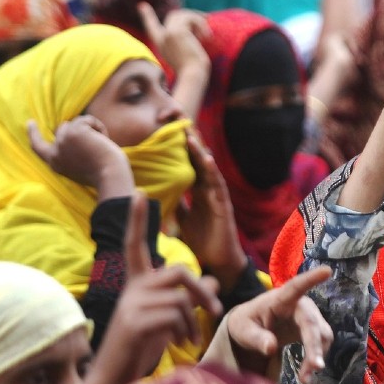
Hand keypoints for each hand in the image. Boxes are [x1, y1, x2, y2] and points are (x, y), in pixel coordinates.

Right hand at [27, 116, 132, 198]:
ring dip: (92, 130)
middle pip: (64, 128)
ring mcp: (62, 141)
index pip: (38, 147)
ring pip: (76, 122)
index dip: (33, 134)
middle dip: (80, 129)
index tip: (30, 122)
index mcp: (55, 163)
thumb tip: (68, 128)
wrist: (110, 177)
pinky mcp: (73, 132)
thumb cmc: (103, 174)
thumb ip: (71, 151)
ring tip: (101, 146)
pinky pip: (88, 119)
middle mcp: (55, 153)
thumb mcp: (80, 164)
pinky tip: (104, 141)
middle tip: (98, 141)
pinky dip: (99, 127)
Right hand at [87, 192, 223, 383]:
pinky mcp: (134, 321)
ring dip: (193, 322)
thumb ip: (188, 298)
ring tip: (188, 339)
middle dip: (203, 292)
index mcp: (136, 284)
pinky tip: (176, 344)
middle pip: (179, 272)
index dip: (138, 220)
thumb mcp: (169, 319)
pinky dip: (184, 331)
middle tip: (216, 312)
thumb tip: (212, 281)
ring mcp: (131, 304)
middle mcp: (131, 289)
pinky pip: (174, 315)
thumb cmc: (141, 347)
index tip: (139, 192)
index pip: (136, 245)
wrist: (115, 374)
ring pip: (181, 299)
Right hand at [138, 4, 211, 74]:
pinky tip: (207, 37)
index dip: (147, 16)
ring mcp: (168, 33)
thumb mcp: (186, 52)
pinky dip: (202, 24)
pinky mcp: (177, 32)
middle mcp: (162, 37)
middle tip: (206, 18)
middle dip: (190, 15)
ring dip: (198, 20)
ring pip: (183, 14)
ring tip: (206, 35)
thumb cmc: (194, 68)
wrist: (193, 75)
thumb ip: (185, 38)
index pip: (151, 27)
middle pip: (174, 15)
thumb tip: (199, 21)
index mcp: (162, 44)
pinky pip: (191, 18)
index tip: (142, 6)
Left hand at [176, 130, 248, 285]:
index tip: (167, 128)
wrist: (218, 262)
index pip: (188, 163)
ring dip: (199, 151)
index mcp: (198, 190)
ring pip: (208, 168)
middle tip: (177, 120)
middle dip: (189, 141)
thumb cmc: (203, 241)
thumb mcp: (183, 219)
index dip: (179, 147)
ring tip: (189, 134)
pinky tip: (207, 159)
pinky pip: (218, 185)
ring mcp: (217, 195)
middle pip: (198, 160)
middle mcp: (208, 189)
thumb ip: (176, 203)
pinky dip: (212, 171)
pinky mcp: (224, 205)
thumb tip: (159, 191)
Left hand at [225, 266, 333, 383]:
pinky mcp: (313, 329)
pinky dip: (315, 359)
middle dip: (314, 346)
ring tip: (305, 379)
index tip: (326, 271)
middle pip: (312, 323)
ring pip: (321, 336)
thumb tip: (271, 347)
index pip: (296, 286)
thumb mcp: (243, 330)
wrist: (254, 328)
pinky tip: (307, 373)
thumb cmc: (247, 322)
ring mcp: (309, 317)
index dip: (311, 279)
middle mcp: (300, 305)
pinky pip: (321, 344)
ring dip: (316, 356)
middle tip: (315, 367)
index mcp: (281, 298)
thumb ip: (256, 338)